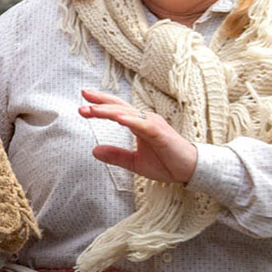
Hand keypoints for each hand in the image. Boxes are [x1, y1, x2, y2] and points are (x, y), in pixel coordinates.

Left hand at [79, 87, 197, 184]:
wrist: (190, 170)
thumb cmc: (166, 163)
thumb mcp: (135, 162)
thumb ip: (116, 155)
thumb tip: (94, 151)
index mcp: (138, 123)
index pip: (116, 109)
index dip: (100, 104)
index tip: (83, 100)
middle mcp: (145, 120)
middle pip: (118, 107)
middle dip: (99, 104)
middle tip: (81, 103)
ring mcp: (153, 125)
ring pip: (127, 113)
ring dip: (109, 111)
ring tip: (92, 109)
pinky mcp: (160, 133)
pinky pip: (143, 125)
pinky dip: (130, 120)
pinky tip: (118, 118)